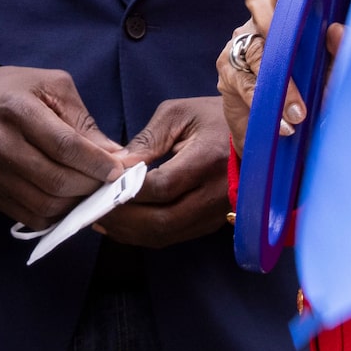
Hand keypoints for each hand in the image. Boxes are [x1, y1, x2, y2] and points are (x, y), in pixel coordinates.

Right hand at [0, 65, 132, 230]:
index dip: (96, 163)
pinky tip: (68, 201)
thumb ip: (82, 121)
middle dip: (91, 186)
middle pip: (55, 180)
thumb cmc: (13, 89)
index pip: (64, 146)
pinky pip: (28, 216)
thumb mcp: (51, 86)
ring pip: (44, 204)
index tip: (118, 169)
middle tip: (108, 182)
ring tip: (91, 192)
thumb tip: (115, 155)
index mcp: (17, 110)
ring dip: (76, 204)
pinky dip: (55, 215)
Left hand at [95, 97, 232, 247]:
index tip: (100, 183)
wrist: (258, 132)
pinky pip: (174, 236)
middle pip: (161, 221)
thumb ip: (147, 141)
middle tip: (91, 208)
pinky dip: (144, 234)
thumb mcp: (180, 113)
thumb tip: (116, 167)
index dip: (128, 190)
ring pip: (165, 235)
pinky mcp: (213, 221)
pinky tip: (124, 223)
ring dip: (129, 231)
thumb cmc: (216, 116)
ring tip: (100, 217)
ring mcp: (217, 212)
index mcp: (209, 159)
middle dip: (122, 218)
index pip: (162, 187)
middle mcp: (216, 193)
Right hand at [219, 0, 341, 152]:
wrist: (283, 128)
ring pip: (254, 49)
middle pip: (260, 6)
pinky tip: (282, 123)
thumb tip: (337, 30)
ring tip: (298, 113)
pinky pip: (243, 82)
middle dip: (276, 24)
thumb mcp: (329, 72)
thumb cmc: (312, 89)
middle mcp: (259, 21)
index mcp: (285, 13)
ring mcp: (240, 44)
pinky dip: (263, 102)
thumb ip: (336, 51)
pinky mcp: (228, 73)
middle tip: (292, 53)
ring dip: (279, 83)